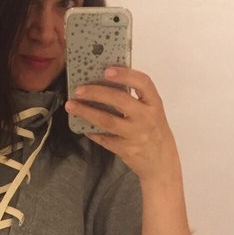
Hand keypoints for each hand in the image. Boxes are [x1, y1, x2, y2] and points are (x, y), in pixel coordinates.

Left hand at [65, 65, 180, 182]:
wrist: (162, 164)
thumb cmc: (155, 133)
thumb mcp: (153, 113)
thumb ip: (137, 99)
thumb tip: (107, 84)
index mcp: (154, 104)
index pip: (143, 82)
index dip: (125, 74)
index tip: (107, 70)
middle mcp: (146, 118)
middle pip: (119, 99)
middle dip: (96, 92)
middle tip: (78, 90)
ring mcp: (135, 135)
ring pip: (107, 120)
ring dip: (86, 112)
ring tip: (72, 106)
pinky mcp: (126, 150)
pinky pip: (104, 138)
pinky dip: (92, 132)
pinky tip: (83, 126)